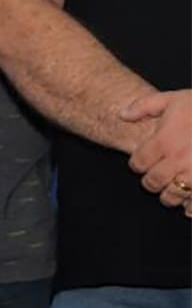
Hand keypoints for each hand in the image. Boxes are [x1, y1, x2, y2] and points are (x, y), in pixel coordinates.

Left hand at [125, 90, 191, 211]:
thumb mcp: (172, 99)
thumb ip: (144, 106)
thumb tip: (122, 115)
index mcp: (164, 141)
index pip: (139, 162)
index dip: (137, 164)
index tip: (141, 163)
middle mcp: (177, 160)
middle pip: (152, 182)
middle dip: (150, 182)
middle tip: (154, 179)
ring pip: (172, 196)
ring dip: (169, 196)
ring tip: (170, 190)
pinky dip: (190, 208)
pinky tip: (187, 207)